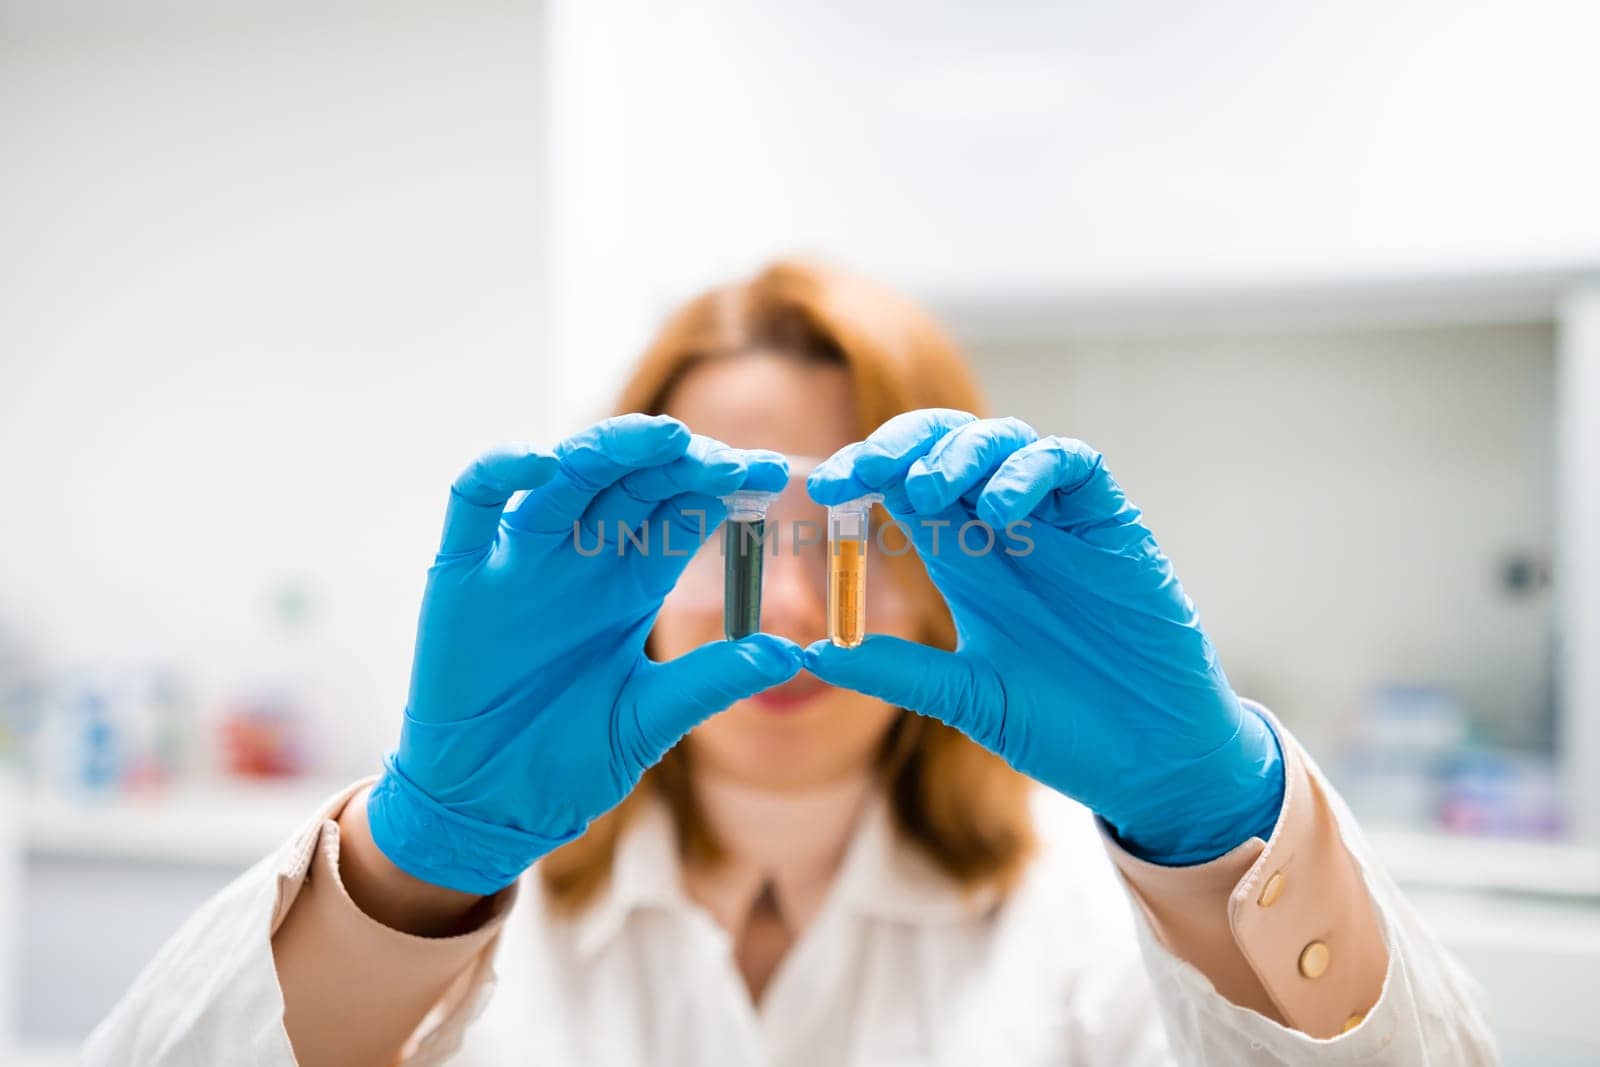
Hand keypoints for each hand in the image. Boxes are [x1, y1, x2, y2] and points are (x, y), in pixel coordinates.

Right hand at [367, 415, 802, 893]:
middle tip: (718, 454)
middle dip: (675, 460)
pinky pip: (472, 505)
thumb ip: (709, 681)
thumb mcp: (649, 720)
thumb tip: (791, 653)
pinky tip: (537, 463)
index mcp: (633, 584)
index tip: (773, 470)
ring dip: (607, 451)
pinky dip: (498, 472)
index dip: (722, 485)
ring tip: (656, 439)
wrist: (490, 804)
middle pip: (632, 484)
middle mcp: (581, 559)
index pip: (683, 512)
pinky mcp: (460, 575)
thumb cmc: (570, 760)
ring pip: (564, 479)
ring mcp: (521, 560)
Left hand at [804, 410, 1282, 864]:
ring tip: (930, 489)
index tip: (825, 485)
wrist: (1148, 757)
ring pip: (1008, 440)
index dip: (866, 471)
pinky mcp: (1112, 524)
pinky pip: (1073, 464)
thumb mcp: (965, 696)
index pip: (906, 486)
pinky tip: (1004, 510)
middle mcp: (1007, 530)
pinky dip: (1033, 471)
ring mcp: (1060, 522)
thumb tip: (811, 655)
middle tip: (867, 468)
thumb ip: (896, 670)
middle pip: (949, 447)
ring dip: (962, 452)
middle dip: (904, 444)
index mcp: (964, 560)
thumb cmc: (1063, 727)